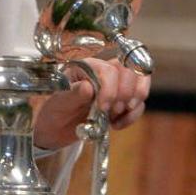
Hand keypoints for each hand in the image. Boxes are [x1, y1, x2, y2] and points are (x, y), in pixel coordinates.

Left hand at [33, 58, 150, 149]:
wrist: (57, 127)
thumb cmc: (56, 110)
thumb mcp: (60, 103)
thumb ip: (74, 94)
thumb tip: (88, 87)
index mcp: (87, 67)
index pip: (108, 70)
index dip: (110, 89)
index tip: (102, 108)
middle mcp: (103, 71)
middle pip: (129, 72)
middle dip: (124, 95)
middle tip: (110, 112)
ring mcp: (116, 85)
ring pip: (139, 83)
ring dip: (132, 104)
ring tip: (114, 117)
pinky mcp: (122, 100)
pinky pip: (139, 104)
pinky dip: (132, 116)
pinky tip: (116, 124)